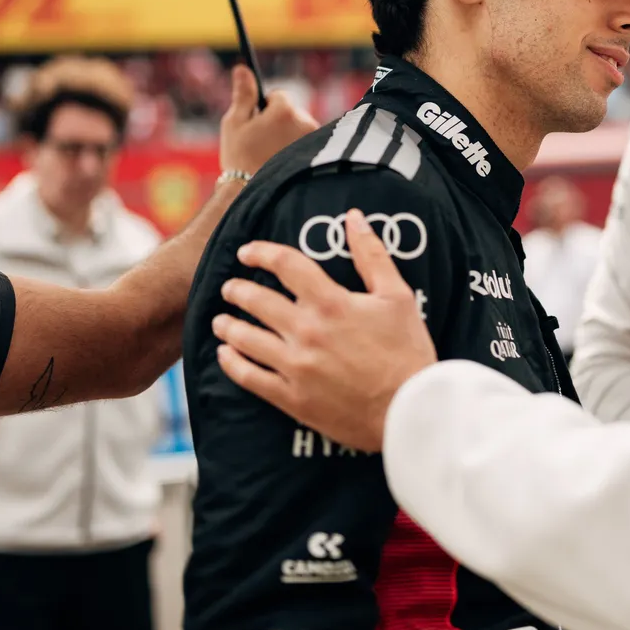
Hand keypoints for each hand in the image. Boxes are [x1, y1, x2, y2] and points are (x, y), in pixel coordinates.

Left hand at [213, 208, 436, 450]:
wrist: (408, 411)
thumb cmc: (407, 352)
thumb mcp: (397, 296)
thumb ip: (372, 255)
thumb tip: (354, 217)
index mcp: (331, 303)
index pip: (286, 265)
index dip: (262, 252)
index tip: (247, 251)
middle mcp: (307, 332)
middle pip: (257, 300)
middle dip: (237, 290)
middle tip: (230, 288)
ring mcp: (295, 366)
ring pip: (246, 338)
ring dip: (228, 325)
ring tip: (220, 319)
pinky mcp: (291, 398)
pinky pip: (250, 377)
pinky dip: (232, 363)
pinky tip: (225, 354)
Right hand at [219, 65, 315, 175]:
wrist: (253, 192)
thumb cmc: (240, 157)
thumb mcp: (235, 123)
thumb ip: (243, 94)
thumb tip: (243, 67)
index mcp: (284, 110)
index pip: (279, 96)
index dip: (264, 108)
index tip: (256, 124)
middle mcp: (304, 120)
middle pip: (291, 111)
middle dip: (278, 121)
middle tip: (262, 142)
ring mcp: (313, 138)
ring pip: (299, 127)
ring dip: (287, 134)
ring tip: (272, 154)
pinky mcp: (318, 153)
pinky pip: (306, 141)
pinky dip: (296, 147)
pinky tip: (283, 161)